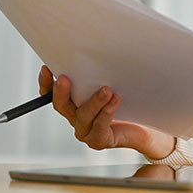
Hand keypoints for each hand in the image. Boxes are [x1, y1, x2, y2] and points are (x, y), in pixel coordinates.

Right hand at [38, 65, 174, 158]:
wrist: (146, 128)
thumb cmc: (128, 102)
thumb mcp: (112, 84)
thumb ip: (102, 74)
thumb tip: (100, 51)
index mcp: (74, 103)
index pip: (52, 94)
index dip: (46, 83)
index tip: (47, 68)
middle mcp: (76, 117)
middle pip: (61, 106)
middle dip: (61, 92)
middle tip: (65, 78)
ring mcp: (86, 131)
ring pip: (83, 116)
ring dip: (94, 101)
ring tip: (107, 89)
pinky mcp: (99, 140)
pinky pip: (100, 126)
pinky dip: (107, 112)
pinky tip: (115, 100)